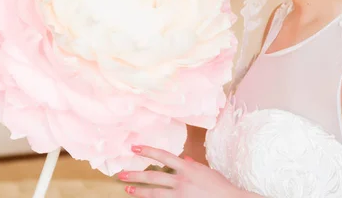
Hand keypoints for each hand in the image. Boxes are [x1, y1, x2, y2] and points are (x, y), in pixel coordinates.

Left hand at [117, 145, 249, 197]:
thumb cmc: (220, 186)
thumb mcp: (207, 171)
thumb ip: (194, 166)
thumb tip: (186, 159)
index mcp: (187, 168)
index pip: (163, 156)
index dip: (147, 151)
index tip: (134, 148)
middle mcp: (181, 181)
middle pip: (153, 177)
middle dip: (135, 176)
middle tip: (121, 175)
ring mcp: (180, 195)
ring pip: (154, 193)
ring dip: (139, 191)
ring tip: (127, 190)